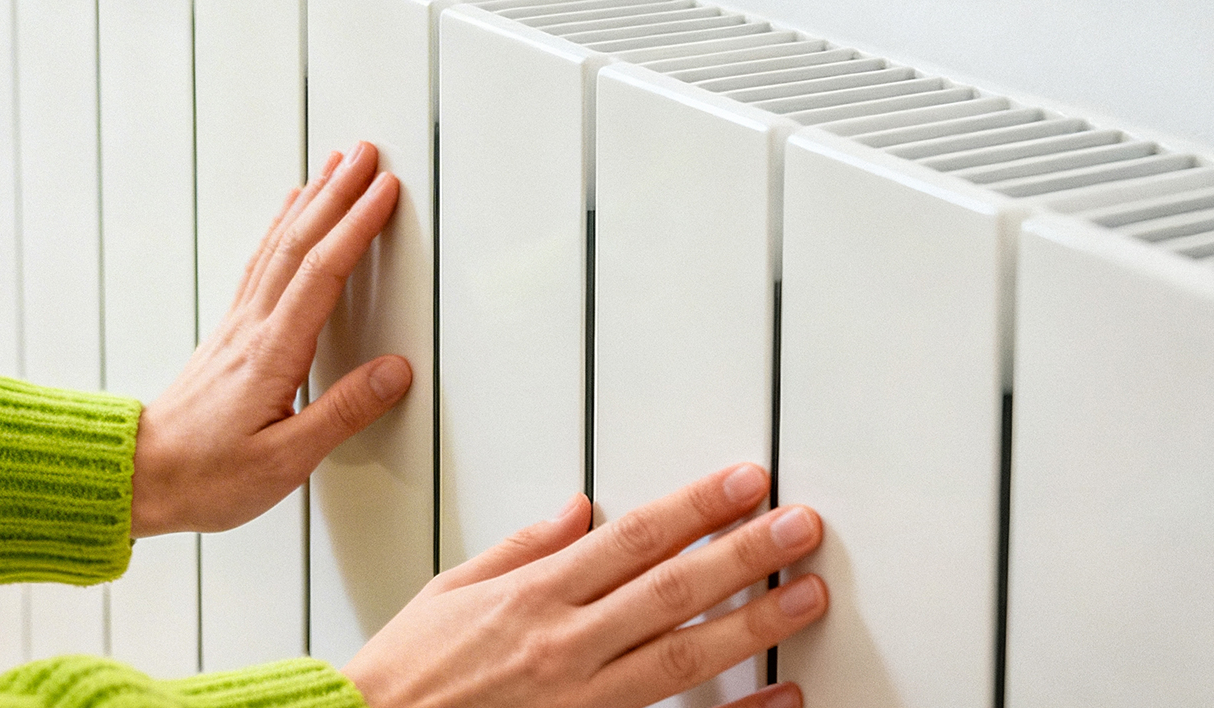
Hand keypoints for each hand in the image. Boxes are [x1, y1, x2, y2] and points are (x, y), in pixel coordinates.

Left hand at [131, 142, 407, 536]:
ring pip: (277, 246)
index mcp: (272, 354)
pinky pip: (260, 265)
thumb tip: (395, 372)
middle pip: (298, 243)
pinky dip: (280, 230)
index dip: (356, 226)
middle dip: (337, 193)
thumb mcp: (285, 461)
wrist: (139, 477)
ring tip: (334, 165)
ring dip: (310, 202)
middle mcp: (251, 329)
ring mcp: (236, 328)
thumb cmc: (206, 476)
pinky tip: (288, 218)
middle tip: (368, 153)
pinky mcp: (228, 336)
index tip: (385, 190)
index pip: (321, 273)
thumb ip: (342, 413)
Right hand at [343, 464, 826, 707]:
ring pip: (685, 656)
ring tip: (806, 594)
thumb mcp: (452, 589)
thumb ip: (523, 548)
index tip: (743, 481)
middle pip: (672, 590)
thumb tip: (578, 511)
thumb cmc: (407, 673)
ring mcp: (581, 698)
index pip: (634, 538)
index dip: (696, 506)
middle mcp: (564, 644)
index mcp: (533, 596)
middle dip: (744, 552)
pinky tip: (780, 697)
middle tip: (800, 525)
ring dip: (752, 623)